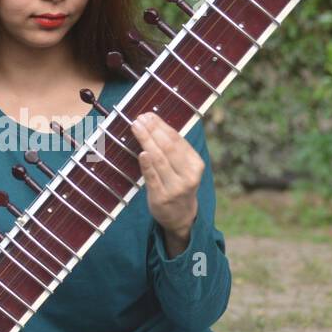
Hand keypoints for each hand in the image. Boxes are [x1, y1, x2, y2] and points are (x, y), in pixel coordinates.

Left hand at [130, 112, 200, 239]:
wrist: (180, 216)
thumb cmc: (178, 184)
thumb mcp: (184, 167)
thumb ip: (173, 149)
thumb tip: (153, 122)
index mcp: (196, 164)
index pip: (178, 140)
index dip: (162, 126)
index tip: (149, 115)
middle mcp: (189, 176)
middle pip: (168, 148)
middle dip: (153, 131)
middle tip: (139, 119)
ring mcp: (175, 188)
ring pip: (160, 160)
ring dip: (146, 141)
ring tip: (136, 128)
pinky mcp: (161, 198)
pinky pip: (152, 178)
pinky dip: (147, 165)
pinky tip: (142, 152)